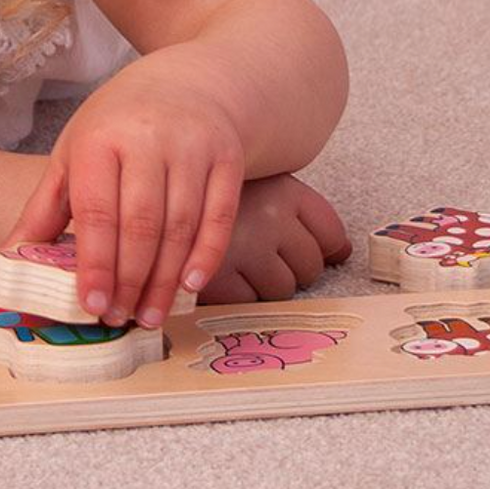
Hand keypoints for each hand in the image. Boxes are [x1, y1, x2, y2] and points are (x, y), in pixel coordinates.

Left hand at [0, 70, 245, 327]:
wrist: (185, 84)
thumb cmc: (118, 126)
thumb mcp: (74, 153)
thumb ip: (45, 207)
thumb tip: (9, 258)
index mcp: (100, 139)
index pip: (97, 211)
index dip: (96, 263)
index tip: (92, 305)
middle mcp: (148, 139)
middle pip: (141, 224)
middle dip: (129, 279)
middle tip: (119, 318)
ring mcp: (192, 147)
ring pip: (180, 226)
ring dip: (165, 279)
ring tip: (148, 314)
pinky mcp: (226, 157)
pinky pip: (219, 216)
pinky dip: (206, 256)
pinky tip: (190, 286)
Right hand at [194, 172, 352, 303]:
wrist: (146, 189)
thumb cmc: (205, 193)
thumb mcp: (255, 185)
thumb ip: (296, 212)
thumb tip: (343, 253)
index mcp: (282, 189)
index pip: (331, 235)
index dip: (323, 249)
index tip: (314, 254)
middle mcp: (270, 216)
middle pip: (310, 266)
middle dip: (289, 269)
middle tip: (257, 255)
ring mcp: (246, 249)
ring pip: (282, 290)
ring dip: (262, 286)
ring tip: (235, 264)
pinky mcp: (219, 278)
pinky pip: (249, 304)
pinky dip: (237, 297)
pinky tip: (218, 276)